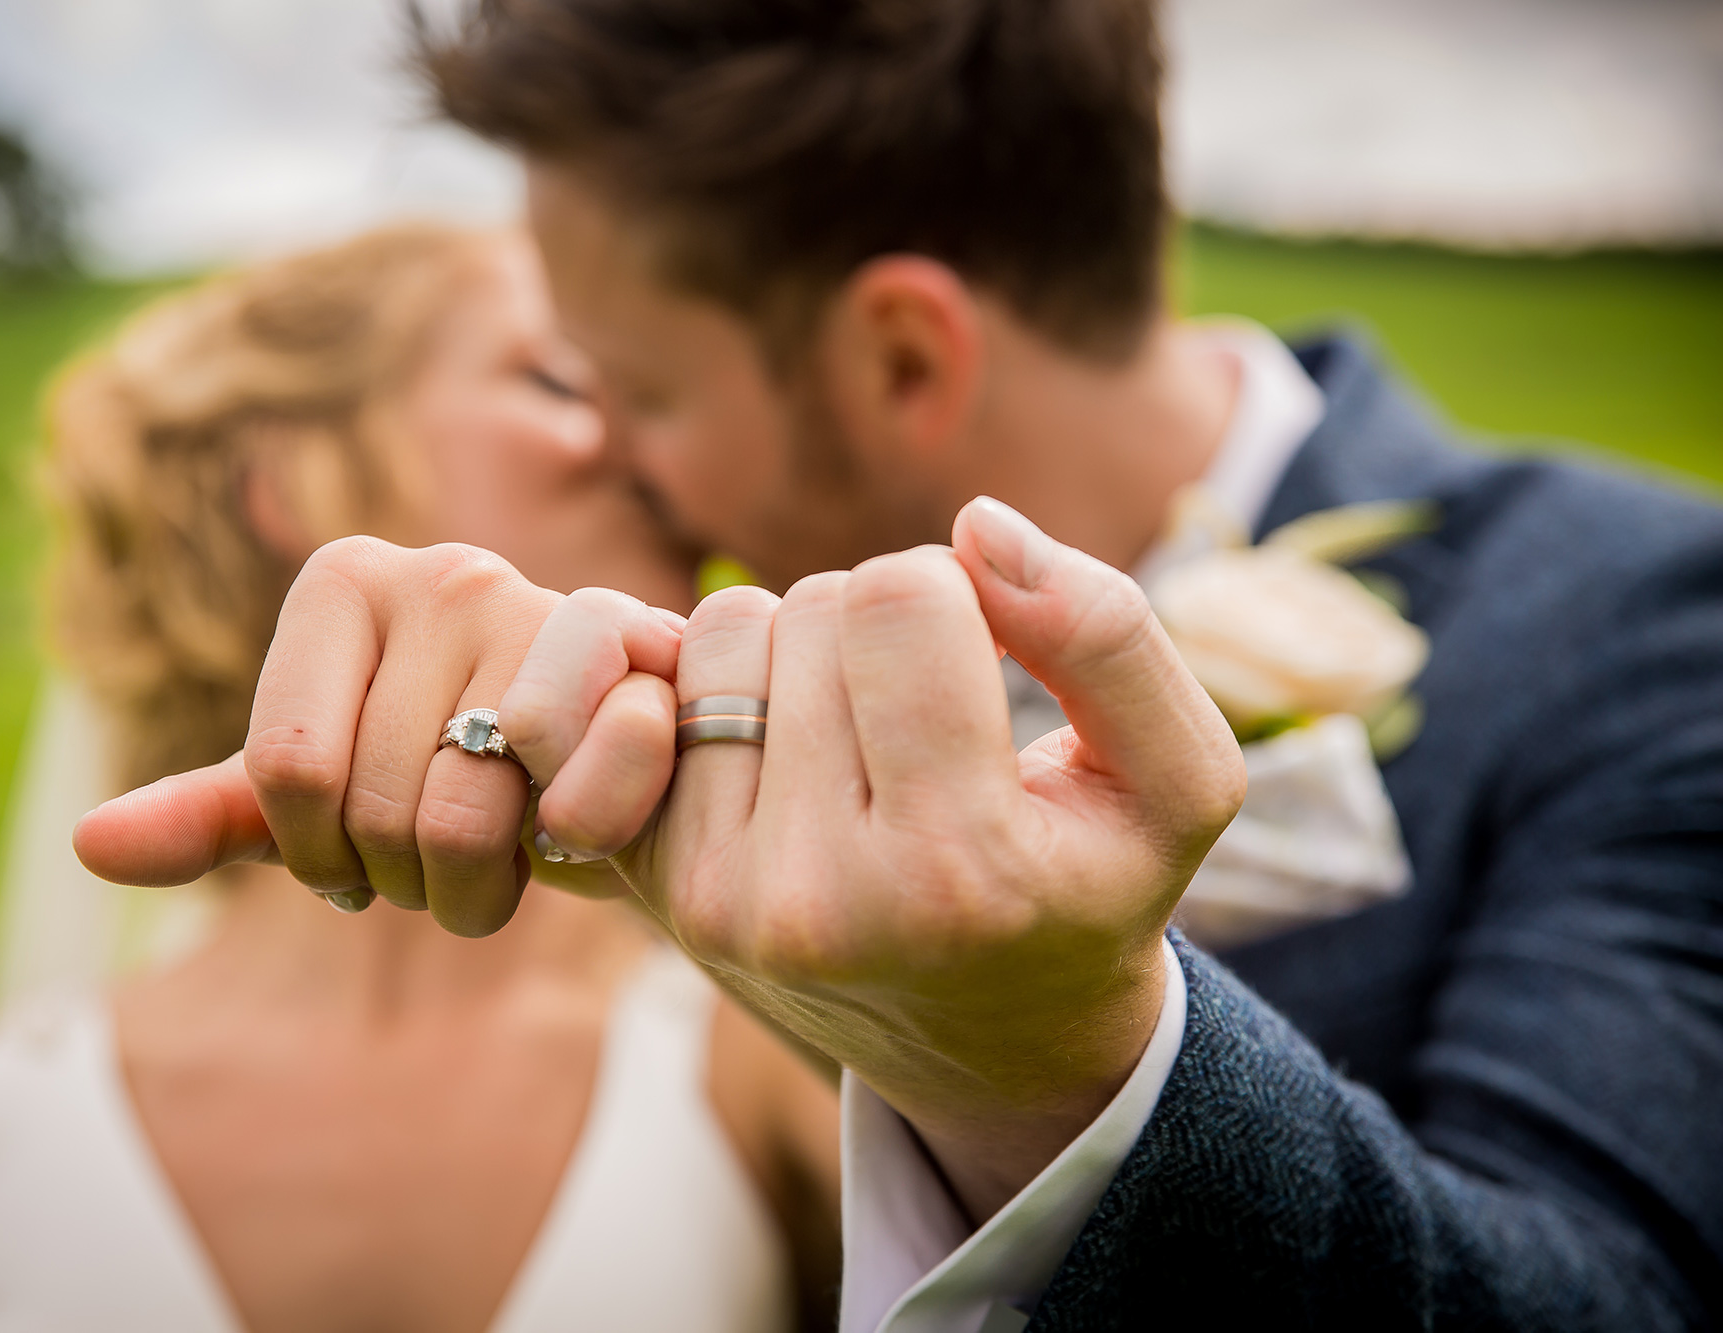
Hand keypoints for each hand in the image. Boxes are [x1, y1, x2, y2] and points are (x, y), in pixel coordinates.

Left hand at [72, 536, 682, 933]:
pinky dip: (578, 840)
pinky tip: (584, 827)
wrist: (619, 767)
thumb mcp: (327, 800)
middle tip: (445, 861)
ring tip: (506, 853)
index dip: (322, 858)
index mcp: (342, 582)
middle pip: (374, 806)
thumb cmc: (459, 777)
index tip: (359, 856)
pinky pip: (572, 779)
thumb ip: (218, 815)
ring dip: (483, 888)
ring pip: (467, 816)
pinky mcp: (640, 647)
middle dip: (406, 881)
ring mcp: (541, 603)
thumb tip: (89, 847)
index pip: (287, 771)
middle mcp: (441, 570)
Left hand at [510, 498, 1244, 1219]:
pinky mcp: (660, 883)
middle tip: (928, 714)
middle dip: (882, 623)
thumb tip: (977, 524)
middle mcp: (820, 899)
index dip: (959, 592)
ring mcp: (723, 899)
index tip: (991, 657)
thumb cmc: (1088, 886)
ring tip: (863, 734)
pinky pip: (658, 687)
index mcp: (958, 871)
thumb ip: (1109, 633)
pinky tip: (791, 754)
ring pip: (729, 630)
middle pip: (817, 607)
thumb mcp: (1174, 778)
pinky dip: (732, 685)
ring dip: (801, 646)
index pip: (901, 598)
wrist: (990, 1042)